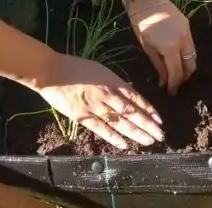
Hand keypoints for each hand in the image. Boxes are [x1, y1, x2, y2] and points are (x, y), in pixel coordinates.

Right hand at [38, 53, 163, 148]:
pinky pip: (102, 129)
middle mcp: (107, 95)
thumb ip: (115, 81)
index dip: (149, 110)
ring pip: (120, 123)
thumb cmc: (75, 67)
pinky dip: (114, 138)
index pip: (136, 98)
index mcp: (112, 81)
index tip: (159, 120)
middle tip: (160, 135)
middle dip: (148, 125)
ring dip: (136, 133)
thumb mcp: (100, 69)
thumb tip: (130, 88)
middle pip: (132, 113)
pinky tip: (126, 145)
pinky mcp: (83, 117)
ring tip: (149, 141)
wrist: (51, 72)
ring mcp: (96, 107)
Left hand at [124, 0, 195, 94]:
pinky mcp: (188, 25)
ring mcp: (188, 32)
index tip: (171, 92)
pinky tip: (177, 56)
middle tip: (176, 83)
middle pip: (190, 65)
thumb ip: (159, 66)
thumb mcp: (147, 48)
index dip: (175, 84)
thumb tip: (164, 82)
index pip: (177, 72)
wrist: (146, 1)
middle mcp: (183, 41)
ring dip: (187, 65)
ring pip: (193, 54)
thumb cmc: (142, 25)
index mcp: (171, 48)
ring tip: (177, 71)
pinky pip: (190, 44)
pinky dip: (186, 53)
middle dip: (185, 76)